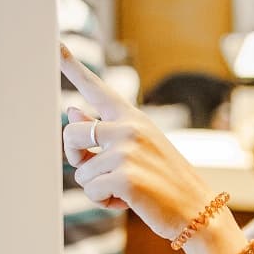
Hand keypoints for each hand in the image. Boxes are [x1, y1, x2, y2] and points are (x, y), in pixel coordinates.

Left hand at [59, 44, 217, 239]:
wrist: (197, 210)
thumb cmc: (165, 180)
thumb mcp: (139, 148)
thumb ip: (104, 131)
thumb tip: (72, 110)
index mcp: (132, 118)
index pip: (96, 88)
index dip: (72, 67)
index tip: (56, 44)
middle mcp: (129, 128)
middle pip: (71, 134)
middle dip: (76, 157)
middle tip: (99, 172)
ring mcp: (127, 151)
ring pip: (80, 171)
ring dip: (96, 187)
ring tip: (127, 189)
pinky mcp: (124, 177)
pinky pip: (91, 191)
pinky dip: (105, 202)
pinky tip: (129, 201)